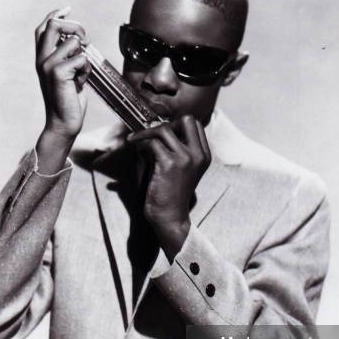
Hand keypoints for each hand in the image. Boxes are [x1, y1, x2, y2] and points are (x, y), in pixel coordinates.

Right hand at [35, 7, 90, 149]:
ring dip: (84, 56)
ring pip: (73, 42)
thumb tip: (78, 38)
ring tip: (80, 74)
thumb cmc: (68, 100)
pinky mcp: (58, 73)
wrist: (63, 123)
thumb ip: (68, 57)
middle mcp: (41, 59)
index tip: (68, 9)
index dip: (56, 15)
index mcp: (42, 58)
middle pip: (54, 25)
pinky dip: (86, 70)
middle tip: (85, 41)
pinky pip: (81, 59)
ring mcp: (48, 65)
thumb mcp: (67, 74)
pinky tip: (81, 82)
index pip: (44, 27)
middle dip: (75, 27)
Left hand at [128, 115, 210, 260]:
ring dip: (146, 133)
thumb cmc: (171, 195)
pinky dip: (140, 144)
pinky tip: (135, 150)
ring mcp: (186, 158)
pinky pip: (152, 143)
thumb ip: (175, 150)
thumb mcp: (180, 170)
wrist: (170, 218)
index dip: (176, 125)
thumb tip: (154, 128)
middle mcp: (199, 155)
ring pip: (164, 129)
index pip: (195, 125)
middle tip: (151, 135)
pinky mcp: (170, 164)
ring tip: (135, 141)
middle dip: (167, 123)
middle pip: (187, 119)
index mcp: (204, 156)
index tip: (160, 134)